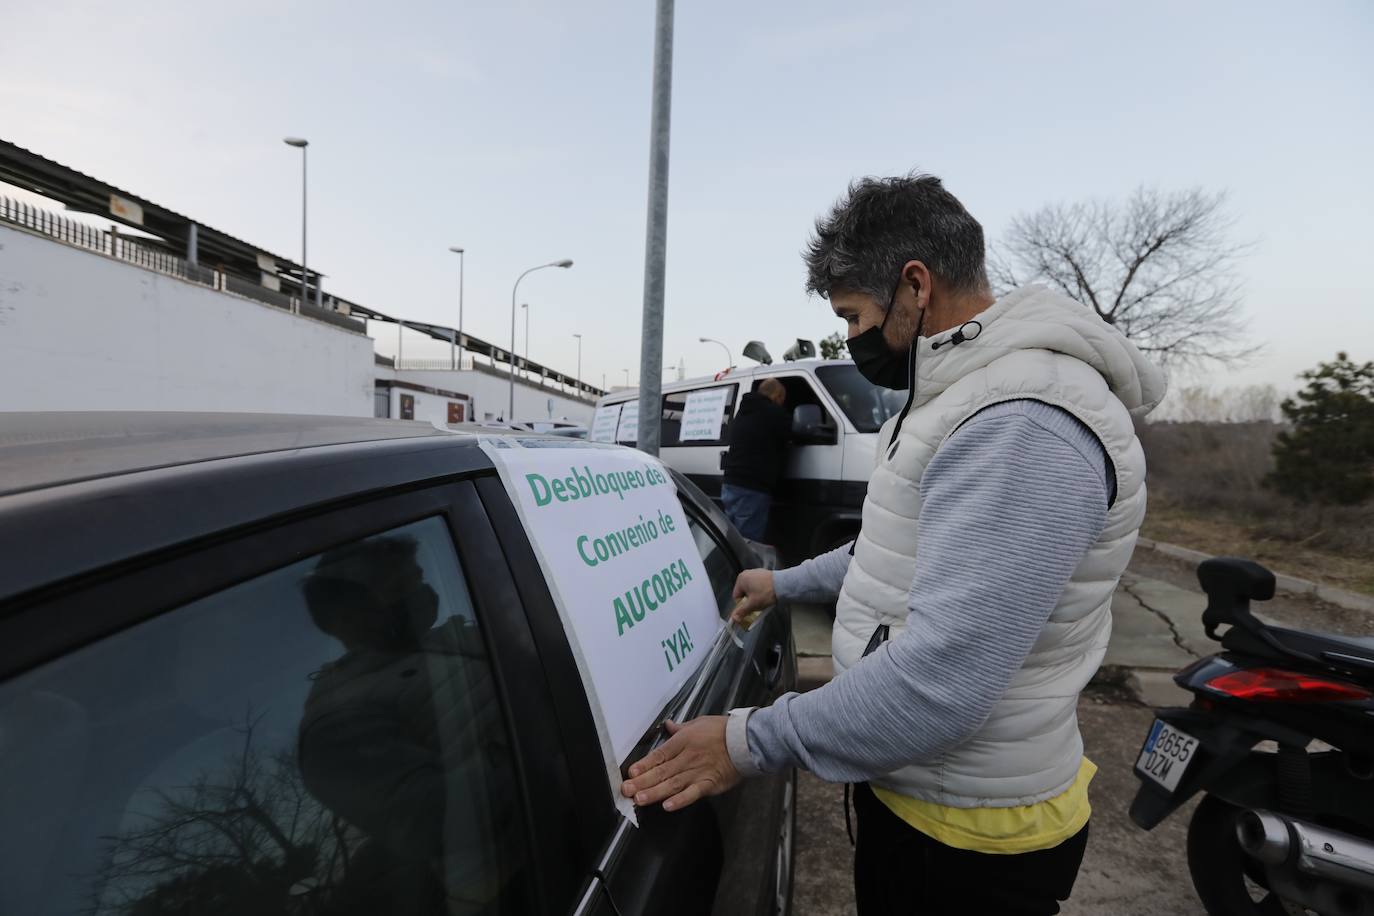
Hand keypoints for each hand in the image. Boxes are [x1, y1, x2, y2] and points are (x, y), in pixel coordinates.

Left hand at [621, 716, 740, 811]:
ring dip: (655, 793)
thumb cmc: (722, 730)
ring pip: (672, 784)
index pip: (659, 755)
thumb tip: (668, 725)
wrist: (746, 740)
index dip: (644, 765)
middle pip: (661, 772)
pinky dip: (680, 800)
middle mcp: (687, 758)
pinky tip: (667, 806)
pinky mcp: (709, 784)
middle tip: (626, 790)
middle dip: (642, 782)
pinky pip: (692, 793)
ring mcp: (698, 772)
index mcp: (683, 741)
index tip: (631, 772)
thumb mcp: (699, 722)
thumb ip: (681, 727)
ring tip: (640, 799)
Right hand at [730, 569, 774, 624]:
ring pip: (752, 590)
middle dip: (750, 602)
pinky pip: (759, 586)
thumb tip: (734, 618)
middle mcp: (748, 574)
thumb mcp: (752, 604)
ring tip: (763, 603)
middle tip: (756, 607)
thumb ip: (741, 612)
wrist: (783, 585)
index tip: (748, 611)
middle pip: (744, 594)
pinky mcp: (764, 575)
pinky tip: (767, 597)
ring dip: (756, 598)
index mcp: (741, 579)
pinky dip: (762, 593)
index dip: (742, 606)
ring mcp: (756, 573)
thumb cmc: (767, 591)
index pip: (736, 597)